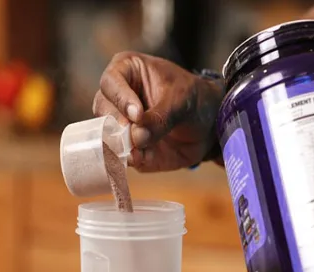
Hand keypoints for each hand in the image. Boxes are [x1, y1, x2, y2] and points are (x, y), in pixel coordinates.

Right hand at [93, 52, 223, 171]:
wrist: (210, 126)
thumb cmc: (195, 99)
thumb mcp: (182, 101)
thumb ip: (160, 117)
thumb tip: (136, 137)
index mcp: (127, 71)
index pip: (110, 82)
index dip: (121, 98)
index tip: (137, 115)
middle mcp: (117, 98)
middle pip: (102, 109)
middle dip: (118, 124)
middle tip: (137, 135)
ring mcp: (120, 124)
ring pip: (106, 134)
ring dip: (122, 144)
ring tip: (140, 151)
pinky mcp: (128, 147)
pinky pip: (121, 156)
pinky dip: (131, 159)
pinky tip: (143, 158)